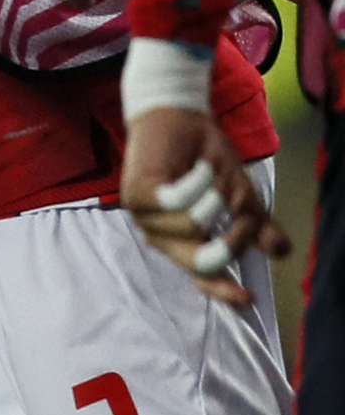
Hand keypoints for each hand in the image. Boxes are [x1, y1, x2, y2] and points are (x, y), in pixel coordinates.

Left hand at [120, 107, 288, 304]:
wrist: (178, 117)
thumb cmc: (204, 158)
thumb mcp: (239, 194)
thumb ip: (255, 224)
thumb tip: (280, 251)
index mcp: (184, 241)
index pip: (201, 275)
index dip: (223, 290)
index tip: (247, 297)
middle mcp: (161, 235)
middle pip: (200, 258)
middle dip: (230, 237)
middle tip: (236, 207)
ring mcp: (144, 216)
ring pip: (193, 227)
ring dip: (215, 198)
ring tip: (209, 175)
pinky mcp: (135, 193)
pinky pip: (176, 201)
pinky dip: (197, 182)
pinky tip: (198, 168)